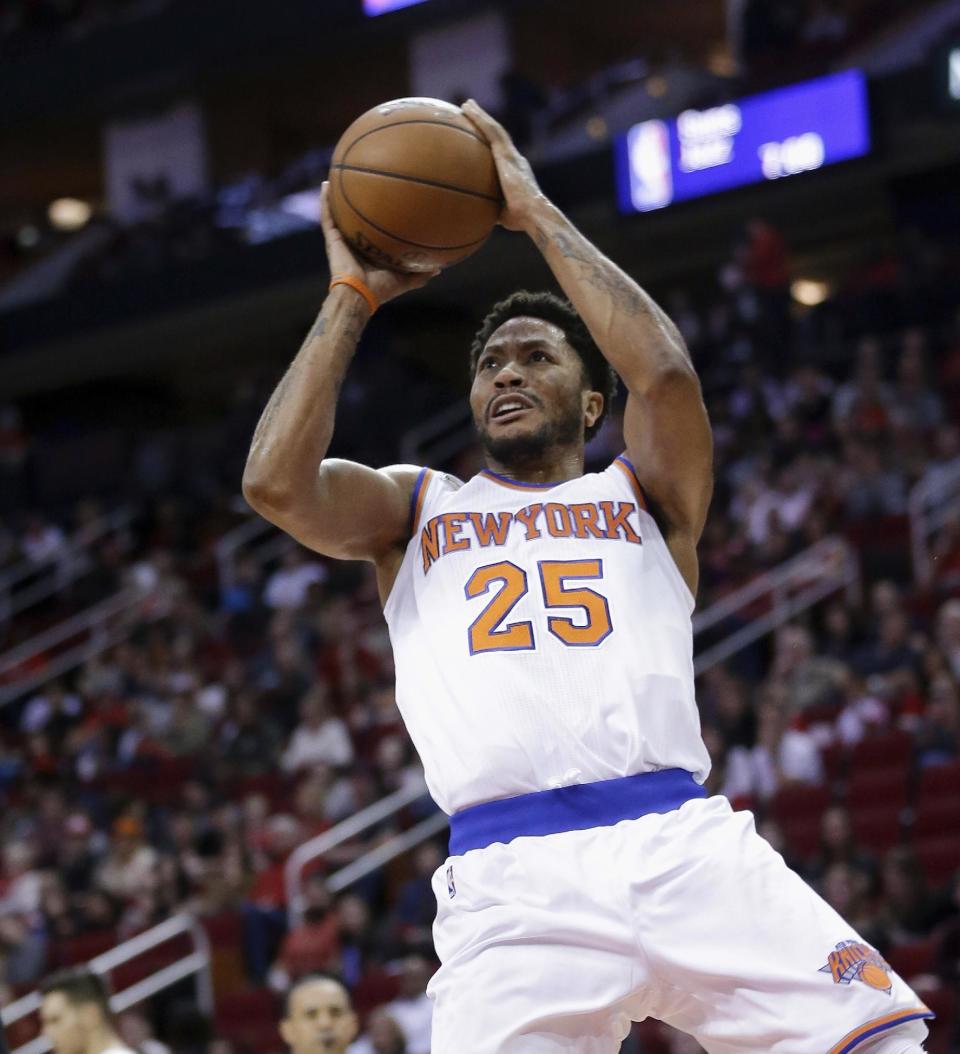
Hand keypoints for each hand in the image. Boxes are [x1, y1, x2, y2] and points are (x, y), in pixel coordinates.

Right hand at [320, 182, 438, 306]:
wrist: (360, 294)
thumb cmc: (381, 290)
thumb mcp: (404, 279)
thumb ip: (420, 273)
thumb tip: (438, 268)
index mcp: (369, 251)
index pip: (371, 231)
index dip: (375, 217)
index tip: (383, 200)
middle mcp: (354, 243)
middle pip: (354, 219)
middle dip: (355, 202)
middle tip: (361, 182)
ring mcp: (341, 240)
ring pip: (337, 213)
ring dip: (336, 196)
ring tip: (338, 174)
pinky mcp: (332, 239)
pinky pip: (327, 216)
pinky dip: (325, 200)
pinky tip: (326, 184)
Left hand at [460, 99, 545, 232]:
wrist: (533, 212)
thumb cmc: (521, 219)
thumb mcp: (502, 214)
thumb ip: (491, 210)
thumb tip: (478, 216)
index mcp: (516, 171)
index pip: (503, 153)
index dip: (494, 143)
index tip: (484, 137)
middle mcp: (515, 158)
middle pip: (498, 136)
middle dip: (486, 123)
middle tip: (473, 112)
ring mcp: (511, 154)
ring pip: (494, 129)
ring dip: (481, 115)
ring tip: (467, 105)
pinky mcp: (505, 153)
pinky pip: (490, 131)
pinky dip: (479, 118)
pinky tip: (467, 109)